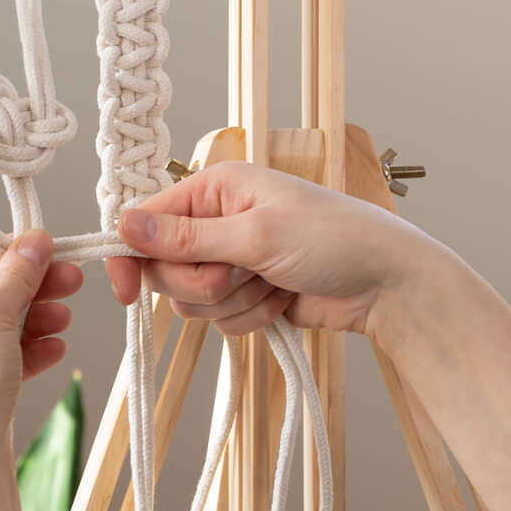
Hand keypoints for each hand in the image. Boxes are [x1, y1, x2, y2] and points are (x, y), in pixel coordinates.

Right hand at [105, 161, 449, 344]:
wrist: (387, 284)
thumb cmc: (334, 239)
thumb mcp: (256, 234)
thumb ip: (187, 237)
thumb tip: (123, 225)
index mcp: (215, 188)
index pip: (146, 222)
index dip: (131, 258)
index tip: (125, 294)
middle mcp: (218, 221)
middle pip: (166, 269)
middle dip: (202, 283)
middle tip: (242, 274)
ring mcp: (233, 260)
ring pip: (192, 301)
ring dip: (232, 303)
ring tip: (273, 283)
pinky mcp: (248, 295)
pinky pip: (221, 321)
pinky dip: (251, 318)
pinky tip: (283, 301)